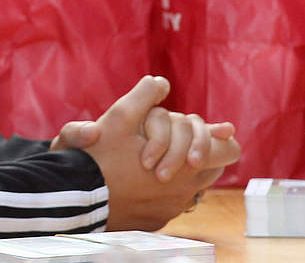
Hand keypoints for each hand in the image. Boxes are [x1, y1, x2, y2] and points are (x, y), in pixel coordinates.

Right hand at [81, 76, 240, 230]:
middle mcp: (186, 192)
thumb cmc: (100, 155)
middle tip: (171, 142)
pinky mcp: (154, 222)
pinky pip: (167, 204)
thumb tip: (161, 81)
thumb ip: (145, 95)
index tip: (213, 131)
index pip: (228, 151)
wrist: (76, 196)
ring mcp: (170, 210)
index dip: (219, 138)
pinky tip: (135, 182)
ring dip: (177, 172)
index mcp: (187, 165)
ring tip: (151, 161)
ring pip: (189, 187)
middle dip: (194, 152)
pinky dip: (158, 192)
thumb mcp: (119, 116)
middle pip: (210, 168)